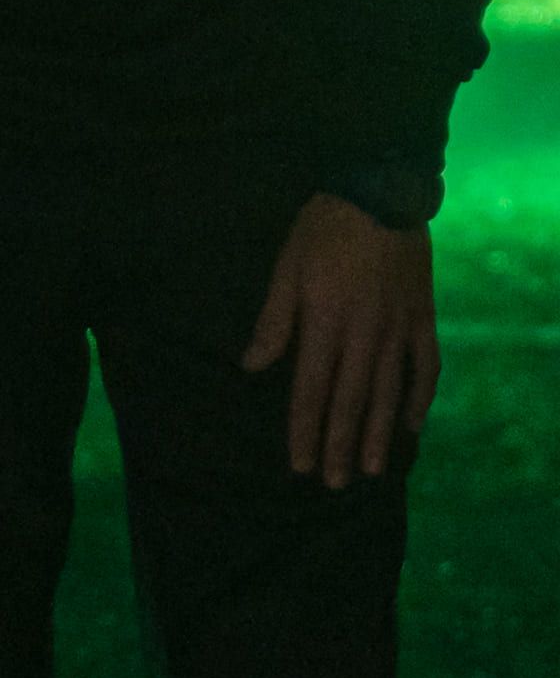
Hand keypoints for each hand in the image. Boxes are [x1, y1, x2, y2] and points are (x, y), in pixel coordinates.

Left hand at [245, 192, 436, 486]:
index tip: (299, 464)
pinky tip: (413, 424)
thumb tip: (252, 367)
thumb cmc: (322, 230)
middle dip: (341, 445)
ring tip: (373, 470)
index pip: (311, 390)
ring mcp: (398, 327)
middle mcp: (364, 333)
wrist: (381, 193)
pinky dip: (420, 397)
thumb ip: (273, 322)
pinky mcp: (422, 316)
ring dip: (380, 433)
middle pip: (351, 401)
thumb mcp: (285, 270)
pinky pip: (426, 365)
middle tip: (335, 483)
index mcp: (324, 323)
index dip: (304, 430)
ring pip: (389, 392)